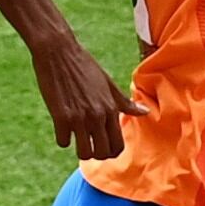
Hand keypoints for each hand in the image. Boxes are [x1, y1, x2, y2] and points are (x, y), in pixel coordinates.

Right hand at [29, 28, 142, 163]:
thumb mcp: (108, 84)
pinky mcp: (61, 116)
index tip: (103, 147)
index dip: (111, 151)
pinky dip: (62, 138)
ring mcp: (79, 117)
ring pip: (84, 153)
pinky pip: (63, 142)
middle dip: (96, 154)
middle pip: (103, 153)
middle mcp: (98, 115)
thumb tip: (145, 112)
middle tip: (88, 145)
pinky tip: (62, 127)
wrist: (59, 51)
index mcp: (111, 108)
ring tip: (76, 138)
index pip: (118, 145)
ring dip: (79, 149)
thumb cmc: (84, 66)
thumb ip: (124, 103)